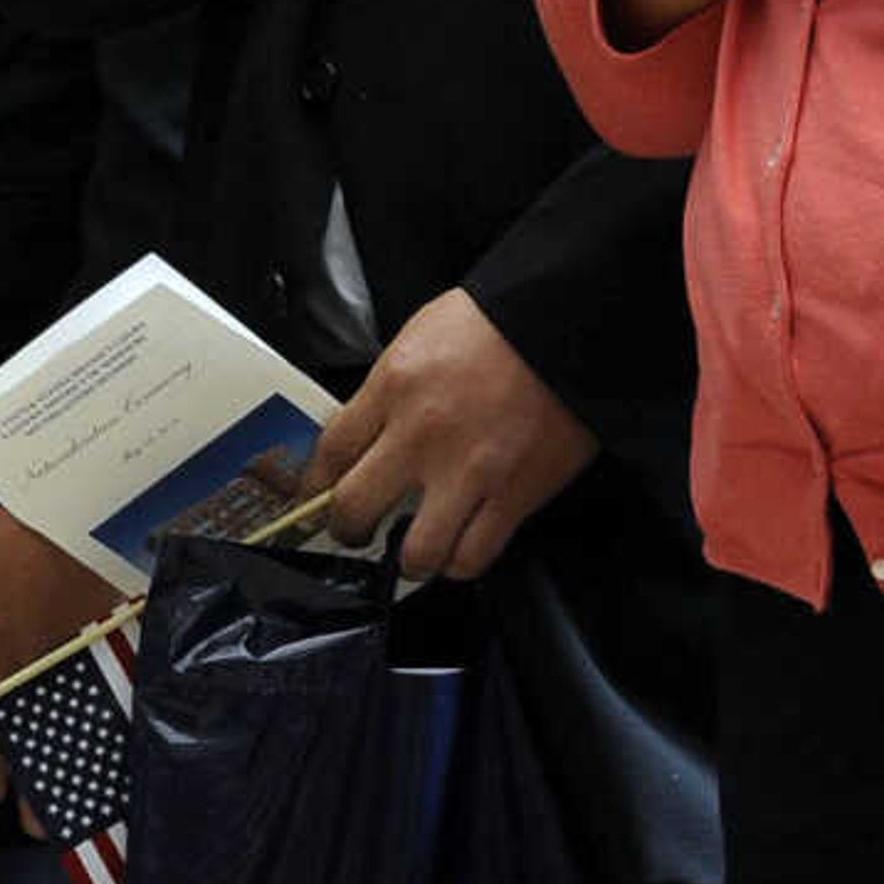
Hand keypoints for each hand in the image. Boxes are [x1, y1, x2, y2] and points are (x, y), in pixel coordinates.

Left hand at [0, 509, 127, 817]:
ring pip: (84, 725)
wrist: (98, 492)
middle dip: (38, 784)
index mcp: (3, 644)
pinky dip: (124, 728)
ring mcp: (93, 652)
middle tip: (39, 826)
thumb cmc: (30, 523)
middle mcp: (47, 660)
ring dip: (83, 771)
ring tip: (88, 808)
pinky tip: (131, 754)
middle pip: (40, 737)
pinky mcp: (132, 638)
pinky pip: (125, 695)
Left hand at [302, 287, 597, 580]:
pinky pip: (474, 555)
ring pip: (416, 553)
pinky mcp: (515, 494)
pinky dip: (461, 562)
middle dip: (347, 530)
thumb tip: (371, 432)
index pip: (330, 452)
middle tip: (355, 531)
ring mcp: (469, 471)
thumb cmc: (500, 321)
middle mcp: (423, 435)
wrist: (568, 321)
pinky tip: (459, 549)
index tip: (317, 497)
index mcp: (395, 386)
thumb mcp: (422, 334)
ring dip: (409, 560)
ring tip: (414, 552)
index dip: (315, 486)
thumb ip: (390, 387)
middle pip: (355, 509)